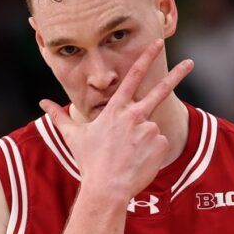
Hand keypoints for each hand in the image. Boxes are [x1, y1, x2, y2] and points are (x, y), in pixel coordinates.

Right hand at [39, 39, 193, 202]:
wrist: (107, 188)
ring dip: (143, 140)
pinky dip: (151, 152)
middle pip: (160, 90)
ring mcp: (150, 129)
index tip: (156, 44)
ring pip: (151, 129)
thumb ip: (59, 116)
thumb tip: (42, 103)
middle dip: (176, 74)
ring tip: (128, 156)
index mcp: (116, 110)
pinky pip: (159, 144)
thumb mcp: (73, 137)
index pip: (132, 78)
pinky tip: (138, 162)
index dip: (145, 59)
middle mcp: (135, 115)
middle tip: (190, 63)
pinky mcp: (161, 144)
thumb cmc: (89, 162)